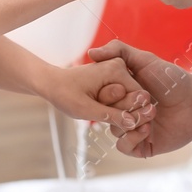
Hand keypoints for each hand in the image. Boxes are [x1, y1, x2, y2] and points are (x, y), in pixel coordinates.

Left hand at [37, 56, 156, 128]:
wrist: (52, 83)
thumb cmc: (64, 94)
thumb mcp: (86, 109)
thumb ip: (111, 116)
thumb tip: (133, 123)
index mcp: (116, 70)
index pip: (140, 97)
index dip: (133, 114)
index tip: (119, 124)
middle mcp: (120, 67)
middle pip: (136, 98)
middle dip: (123, 112)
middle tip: (101, 112)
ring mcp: (117, 73)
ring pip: (130, 99)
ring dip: (118, 111)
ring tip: (97, 109)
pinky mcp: (114, 80)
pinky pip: (123, 97)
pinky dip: (115, 108)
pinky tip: (102, 111)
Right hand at [88, 40, 191, 157]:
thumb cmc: (171, 78)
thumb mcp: (144, 59)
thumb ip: (118, 50)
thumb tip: (90, 53)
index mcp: (120, 94)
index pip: (100, 96)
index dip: (109, 92)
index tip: (124, 86)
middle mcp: (124, 111)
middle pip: (106, 114)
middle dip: (125, 106)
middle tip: (146, 98)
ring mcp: (132, 129)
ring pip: (115, 130)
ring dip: (132, 120)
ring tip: (153, 112)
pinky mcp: (142, 145)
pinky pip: (123, 147)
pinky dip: (131, 138)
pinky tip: (147, 128)